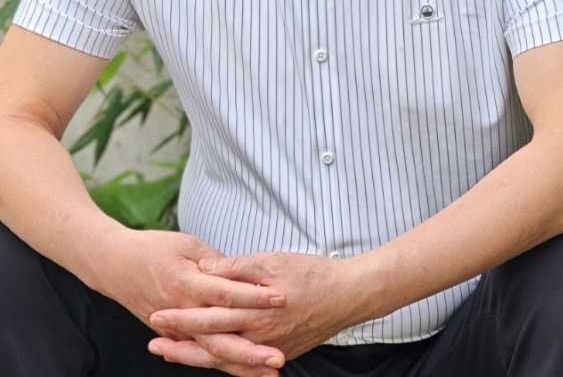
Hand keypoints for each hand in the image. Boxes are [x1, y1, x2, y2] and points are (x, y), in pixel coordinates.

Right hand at [99, 229, 285, 354]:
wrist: (115, 265)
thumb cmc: (153, 248)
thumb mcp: (187, 244)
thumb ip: (215, 261)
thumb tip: (242, 273)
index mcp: (187, 283)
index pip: (226, 293)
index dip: (254, 296)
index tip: (280, 299)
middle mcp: (182, 311)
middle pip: (220, 336)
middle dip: (250, 350)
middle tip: (278, 357)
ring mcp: (176, 328)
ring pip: (211, 353)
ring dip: (240, 365)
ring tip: (267, 373)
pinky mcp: (173, 336)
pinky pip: (199, 354)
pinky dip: (220, 364)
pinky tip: (242, 372)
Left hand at [149, 251, 360, 368]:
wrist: (348, 297)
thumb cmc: (312, 274)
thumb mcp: (274, 260)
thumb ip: (238, 267)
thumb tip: (206, 267)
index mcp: (257, 311)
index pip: (210, 318)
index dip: (182, 317)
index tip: (157, 314)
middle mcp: (260, 337)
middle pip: (211, 345)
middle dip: (179, 344)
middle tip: (152, 341)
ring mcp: (269, 350)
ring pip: (224, 360)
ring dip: (195, 357)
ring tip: (170, 352)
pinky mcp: (278, 354)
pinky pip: (242, 363)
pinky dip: (221, 361)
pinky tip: (206, 356)